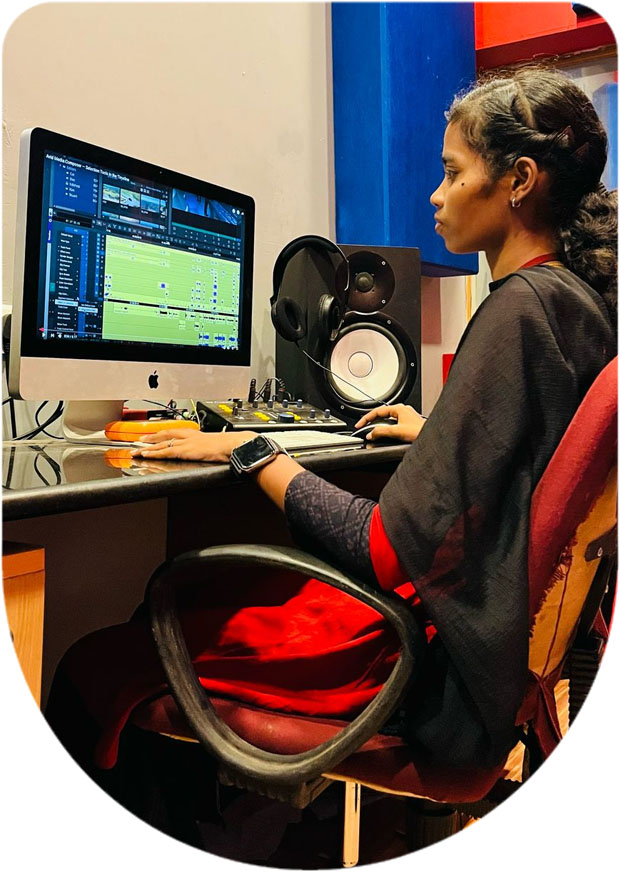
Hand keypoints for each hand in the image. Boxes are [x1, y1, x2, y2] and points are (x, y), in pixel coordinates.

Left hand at [129, 428, 253, 461]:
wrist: (234, 445)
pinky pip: (166, 452)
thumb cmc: (230, 446)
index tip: (154, 436)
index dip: (163, 434)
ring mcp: (186, 443)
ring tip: (137, 451)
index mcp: (196, 434)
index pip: (175, 431)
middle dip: (151, 438)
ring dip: (148, 448)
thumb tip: (207, 454)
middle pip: (165, 435)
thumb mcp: (216, 446)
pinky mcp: (185, 451)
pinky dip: (155, 453)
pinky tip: (147, 455)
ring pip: (162, 444)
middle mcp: (189, 436)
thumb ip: (208, 449)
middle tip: (139, 441)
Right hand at [354, 404, 425, 441]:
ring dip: (380, 426)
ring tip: (373, 433)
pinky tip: (385, 435)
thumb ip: (381, 432)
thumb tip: (370, 434)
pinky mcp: (408, 424)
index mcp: (399, 408)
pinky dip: (387, 429)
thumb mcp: (396, 432)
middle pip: (382, 415)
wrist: (432, 439)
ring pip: (388, 420)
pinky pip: (393, 425)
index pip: (377, 411)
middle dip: (372, 422)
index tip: (359, 425)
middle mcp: (403, 410)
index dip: (366, 418)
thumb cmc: (420, 432)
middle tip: (364, 428)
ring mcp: (406, 417)